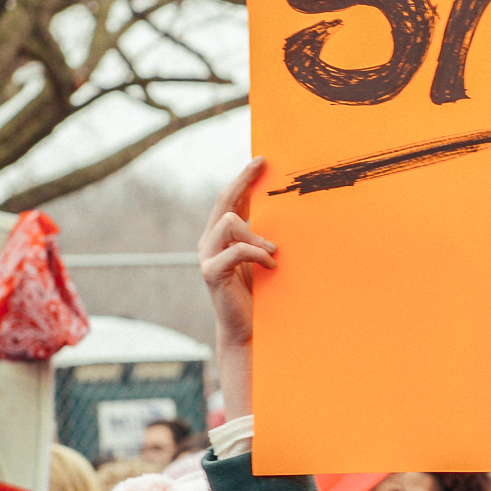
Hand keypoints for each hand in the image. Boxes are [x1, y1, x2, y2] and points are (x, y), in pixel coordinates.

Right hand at [199, 157, 274, 415]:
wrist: (247, 331)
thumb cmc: (259, 295)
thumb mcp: (263, 259)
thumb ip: (263, 236)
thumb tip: (283, 211)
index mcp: (221, 236)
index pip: (229, 199)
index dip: (243, 178)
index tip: (261, 160)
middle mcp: (209, 242)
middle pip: (224, 201)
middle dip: (244, 180)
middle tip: (262, 164)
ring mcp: (207, 256)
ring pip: (229, 223)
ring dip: (257, 235)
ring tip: (273, 253)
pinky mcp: (211, 272)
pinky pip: (236, 250)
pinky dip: (257, 254)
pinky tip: (270, 266)